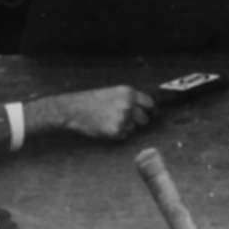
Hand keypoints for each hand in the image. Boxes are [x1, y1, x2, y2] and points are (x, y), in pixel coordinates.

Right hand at [28, 85, 155, 140]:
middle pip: (144, 119)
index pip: (149, 103)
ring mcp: (122, 118)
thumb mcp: (115, 92)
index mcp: (129, 93)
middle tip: (127, 121)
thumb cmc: (93, 101)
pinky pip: (123, 136)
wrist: (74, 109)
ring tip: (110, 121)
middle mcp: (128, 104)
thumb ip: (131, 98)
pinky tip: (106, 127)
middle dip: (139, 122)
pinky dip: (117, 134)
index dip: (152, 111)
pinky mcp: (115, 130)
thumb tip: (146, 108)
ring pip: (134, 128)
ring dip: (126, 128)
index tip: (154, 115)